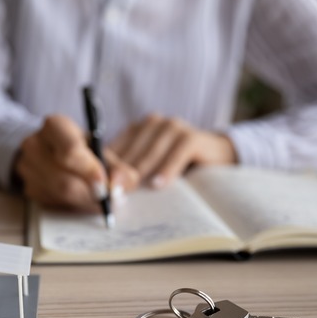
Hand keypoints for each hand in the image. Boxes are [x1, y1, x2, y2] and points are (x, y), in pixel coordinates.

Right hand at [14, 115, 139, 210]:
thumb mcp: (103, 151)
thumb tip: (117, 187)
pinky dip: (72, 205)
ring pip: (59, 195)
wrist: (53, 151)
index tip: (105, 183)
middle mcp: (35, 144)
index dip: (90, 171)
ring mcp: (27, 168)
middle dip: (90, 194)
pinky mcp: (29, 188)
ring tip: (99, 197)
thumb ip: (119, 169)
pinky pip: (53, 203)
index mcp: (55, 126)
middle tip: (108, 197)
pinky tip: (81, 197)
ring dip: (84, 201)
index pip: (70, 151)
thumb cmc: (82, 149)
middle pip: (64, 180)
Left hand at [110, 114, 235, 187]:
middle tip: (111, 194)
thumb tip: (108, 189)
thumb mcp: (152, 166)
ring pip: (149, 153)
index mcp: (138, 128)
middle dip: (120, 174)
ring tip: (129, 192)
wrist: (217, 156)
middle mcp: (153, 123)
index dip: (107, 168)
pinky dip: (166, 170)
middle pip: (130, 151)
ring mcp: (173, 127)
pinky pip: (176, 154)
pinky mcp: (191, 136)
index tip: (100, 187)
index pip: (116, 147)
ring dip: (138, 174)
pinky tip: (158, 185)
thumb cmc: (177, 165)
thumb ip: (132, 172)